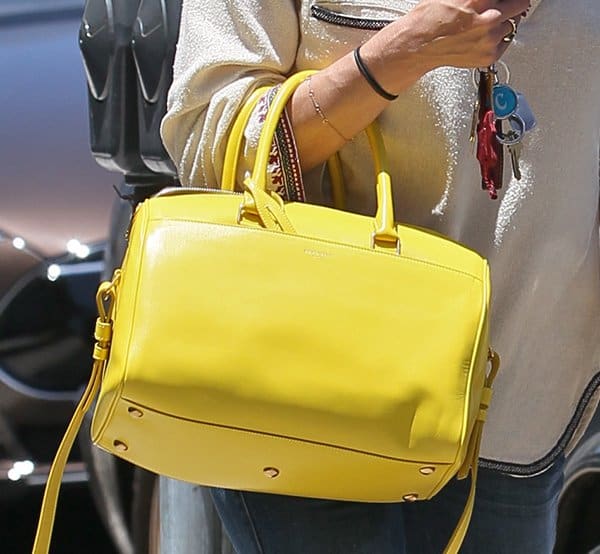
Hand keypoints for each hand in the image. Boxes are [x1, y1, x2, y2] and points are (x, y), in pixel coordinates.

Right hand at [406, 0, 528, 67]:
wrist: (417, 45)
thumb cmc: (429, 19)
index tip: (505, 0)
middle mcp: (487, 20)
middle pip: (520, 4)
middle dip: (511, 3)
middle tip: (502, 4)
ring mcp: (489, 40)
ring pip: (513, 24)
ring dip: (504, 21)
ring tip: (486, 22)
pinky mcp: (488, 56)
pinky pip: (505, 42)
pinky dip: (498, 38)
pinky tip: (483, 36)